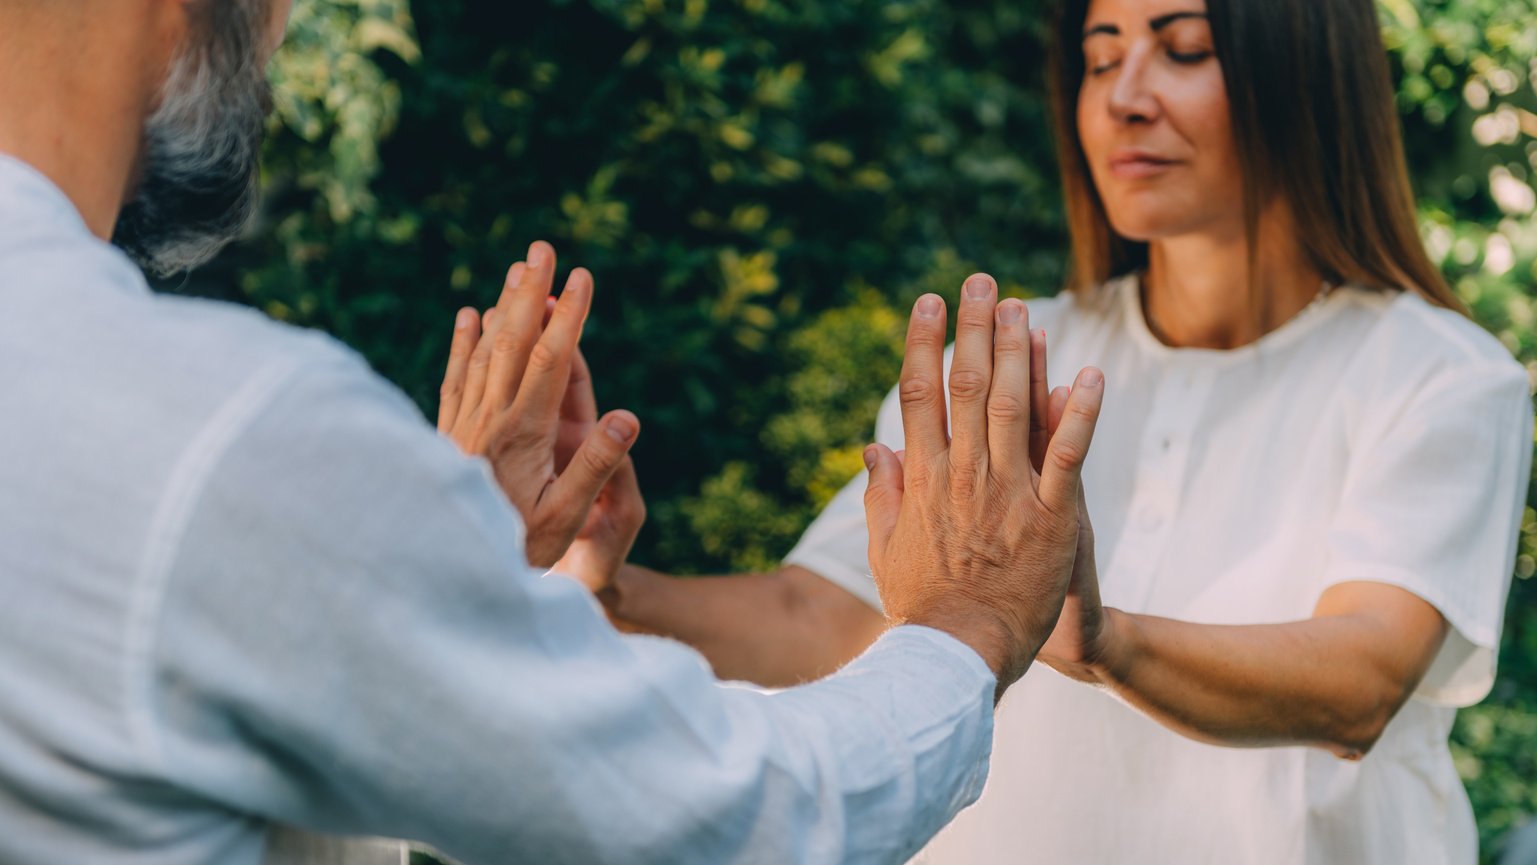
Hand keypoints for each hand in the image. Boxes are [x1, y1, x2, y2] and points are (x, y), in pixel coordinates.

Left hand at [437, 241, 640, 567]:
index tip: (582, 276)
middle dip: (530, 292)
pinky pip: (456, 377)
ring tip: (516, 270)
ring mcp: (464, 424)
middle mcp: (489, 418)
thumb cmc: (518, 549)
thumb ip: (597, 465)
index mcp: (524, 432)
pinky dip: (463, 343)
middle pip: (512, 341)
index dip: (568, 315)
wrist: (445, 571)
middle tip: (543, 247)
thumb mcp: (567, 517)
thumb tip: (628, 416)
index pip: (551, 360)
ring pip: (483, 351)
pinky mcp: (447, 435)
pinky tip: (467, 316)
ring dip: (502, 307)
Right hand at [863, 275, 1104, 697]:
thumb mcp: (885, 549)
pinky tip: (1088, 373)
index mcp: (922, 479)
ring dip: (1018, 351)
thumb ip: (881, 494)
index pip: (920, 395)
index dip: (924, 343)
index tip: (928, 303)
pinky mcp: (1052, 516)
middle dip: (974, 328)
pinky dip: (1078, 411)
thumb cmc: (922, 608)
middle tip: (982, 281)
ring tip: (1023, 306)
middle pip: (966, 385)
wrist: (960, 655)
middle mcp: (962, 474)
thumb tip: (873, 446)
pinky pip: (1068, 453)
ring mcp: (1008, 492)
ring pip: (1011, 405)